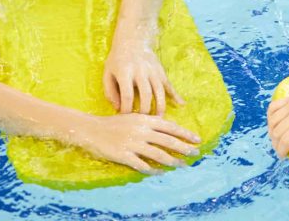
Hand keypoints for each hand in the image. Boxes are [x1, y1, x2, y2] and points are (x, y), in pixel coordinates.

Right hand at [76, 113, 200, 173]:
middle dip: (184, 148)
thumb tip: (168, 127)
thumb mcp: (133, 117)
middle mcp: (141, 131)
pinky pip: (142, 165)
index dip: (185, 134)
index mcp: (144, 119)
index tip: (197, 139)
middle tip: (195, 154)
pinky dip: (153, 170)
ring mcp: (133, 143)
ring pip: (158, 154)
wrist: (91, 129)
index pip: (170, 127)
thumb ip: (149, 122)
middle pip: (168, 141)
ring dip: (172, 161)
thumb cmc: (113, 123)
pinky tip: (161, 172)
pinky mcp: (124, 155)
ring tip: (182, 165)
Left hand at [104, 45, 183, 114]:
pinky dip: (176, 95)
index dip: (126, 109)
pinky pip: (169, 85)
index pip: (127, 95)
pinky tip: (181, 104)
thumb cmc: (117, 59)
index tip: (125, 119)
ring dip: (160, 107)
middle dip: (144, 111)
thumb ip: (109, 91)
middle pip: (146, 95)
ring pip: (159, 91)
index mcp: (125, 72)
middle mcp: (140, 71)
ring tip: (159, 119)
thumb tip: (118, 108)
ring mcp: (153, 71)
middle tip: (142, 123)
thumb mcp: (107, 73)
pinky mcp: (161, 71)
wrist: (132, 40)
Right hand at [267, 85, 288, 159]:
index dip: (282, 150)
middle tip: (281, 150)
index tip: (283, 156)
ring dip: (272, 132)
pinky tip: (275, 125)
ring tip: (277, 139)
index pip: (287, 139)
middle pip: (278, 131)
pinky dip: (270, 117)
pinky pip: (273, 107)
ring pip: (273, 121)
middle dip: (276, 144)